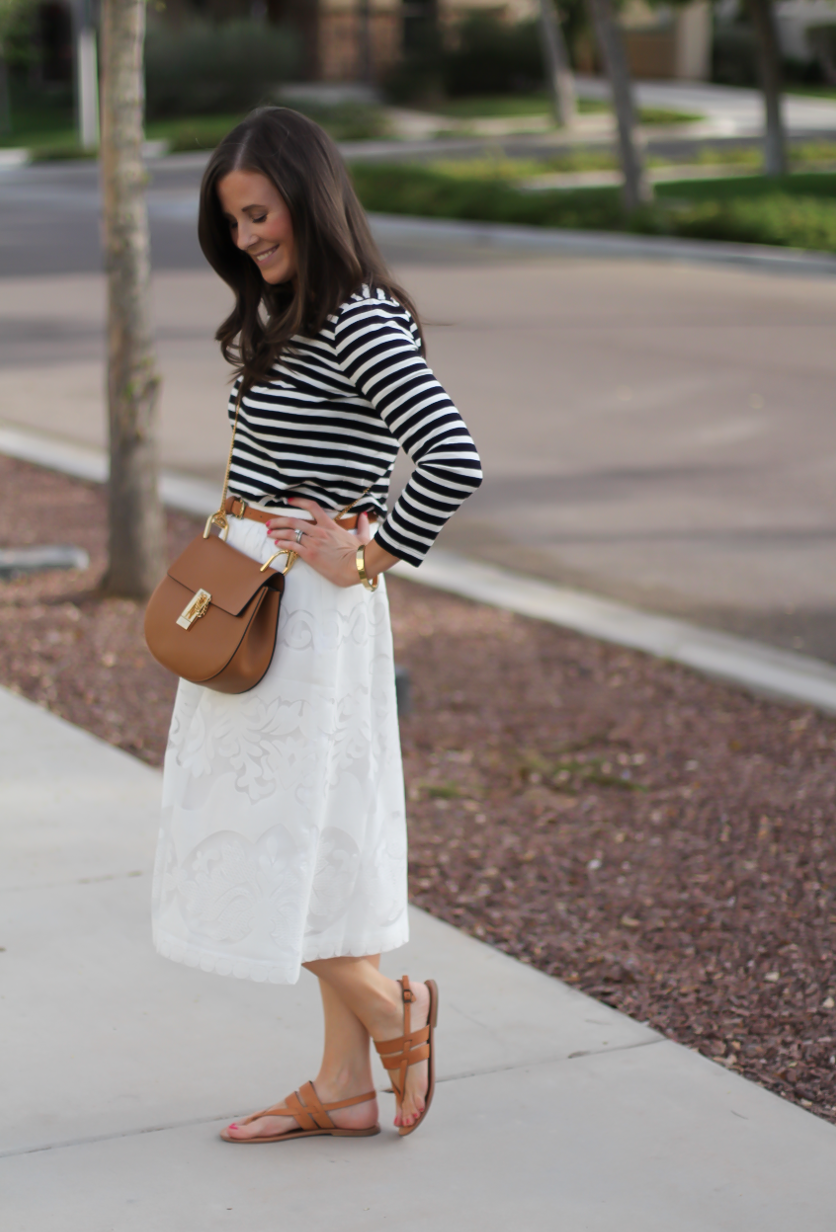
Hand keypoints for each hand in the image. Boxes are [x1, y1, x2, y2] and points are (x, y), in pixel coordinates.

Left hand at [265, 498, 396, 587]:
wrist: (356, 566)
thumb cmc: (360, 553)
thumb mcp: (362, 536)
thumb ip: (362, 525)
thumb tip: (364, 515)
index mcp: (330, 525)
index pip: (312, 507)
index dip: (299, 501)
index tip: (289, 500)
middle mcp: (318, 531)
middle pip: (293, 521)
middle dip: (278, 521)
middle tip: (269, 522)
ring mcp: (313, 543)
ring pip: (290, 533)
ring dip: (276, 532)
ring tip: (268, 532)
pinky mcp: (309, 555)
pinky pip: (291, 546)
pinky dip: (282, 543)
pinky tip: (276, 543)